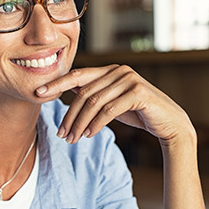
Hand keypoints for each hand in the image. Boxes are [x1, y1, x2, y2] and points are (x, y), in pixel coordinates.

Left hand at [35, 64, 195, 144]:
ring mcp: (129, 79)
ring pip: (94, 102)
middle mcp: (118, 70)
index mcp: (109, 70)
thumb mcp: (111, 102)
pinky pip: (109, 110)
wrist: (170, 125)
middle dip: (69, 115)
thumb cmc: (138, 113)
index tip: (38, 93)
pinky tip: (88, 134)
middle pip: (83, 93)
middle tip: (60, 134)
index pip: (77, 75)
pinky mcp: (139, 92)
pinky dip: (96, 124)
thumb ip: (93, 94)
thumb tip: (66, 92)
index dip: (56, 83)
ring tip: (71, 139)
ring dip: (80, 123)